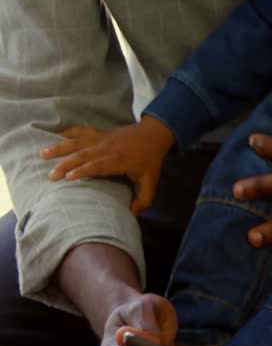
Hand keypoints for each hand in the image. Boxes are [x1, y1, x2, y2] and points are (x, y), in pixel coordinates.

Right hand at [40, 116, 175, 213]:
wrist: (154, 134)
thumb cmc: (150, 160)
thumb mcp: (151, 182)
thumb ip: (144, 199)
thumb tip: (132, 214)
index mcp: (119, 160)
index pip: (98, 165)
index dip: (83, 170)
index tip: (69, 178)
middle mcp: (107, 148)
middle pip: (83, 155)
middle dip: (65, 164)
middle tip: (51, 175)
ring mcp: (102, 138)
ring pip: (78, 142)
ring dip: (60, 148)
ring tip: (43, 154)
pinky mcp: (99, 132)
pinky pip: (80, 131)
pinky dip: (67, 133)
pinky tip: (54, 136)